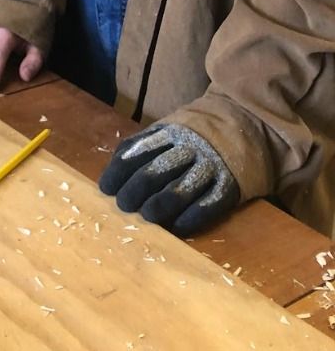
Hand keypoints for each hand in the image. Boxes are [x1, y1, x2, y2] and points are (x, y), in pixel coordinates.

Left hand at [99, 123, 239, 235]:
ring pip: (179, 190)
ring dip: (158, 206)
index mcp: (167, 133)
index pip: (135, 152)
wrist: (246, 125)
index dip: (118, 172)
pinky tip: (176, 228)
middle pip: (153, 172)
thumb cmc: (195, 134)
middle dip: (134, 191)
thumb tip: (113, 173)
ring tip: (146, 217)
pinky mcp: (229, 186)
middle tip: (124, 206)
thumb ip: (142, 146)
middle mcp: (186, 148)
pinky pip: (208, 205)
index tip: (106, 190)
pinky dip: (191, 218)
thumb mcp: (167, 129)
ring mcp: (209, 166)